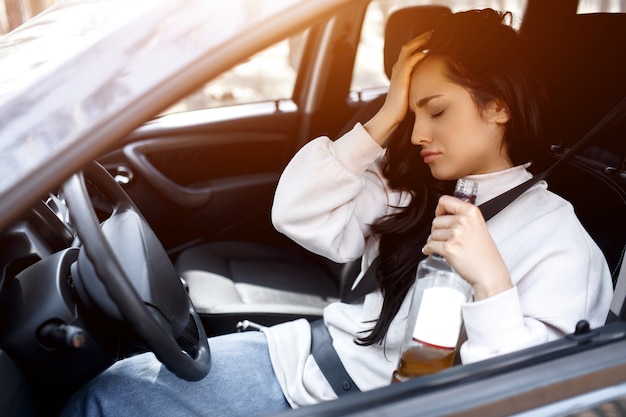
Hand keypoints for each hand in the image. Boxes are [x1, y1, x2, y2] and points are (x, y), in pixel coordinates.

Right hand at [364, 31, 430, 146]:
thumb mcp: (410, 92)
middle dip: (420, 38)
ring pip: (408, 51)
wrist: (390, 117)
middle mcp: (397, 69)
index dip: (419, 43)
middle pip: (408, 47)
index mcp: (399, 72)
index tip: (430, 39)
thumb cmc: (401, 108)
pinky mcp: (401, 79)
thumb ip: (417, 84)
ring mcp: (398, 73)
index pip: (408, 52)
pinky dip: (418, 55)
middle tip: (432, 33)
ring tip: (431, 37)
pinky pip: (410, 62)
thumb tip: (429, 83)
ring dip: (420, 42)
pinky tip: (426, 52)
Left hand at [422, 195, 512, 300]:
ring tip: (447, 247)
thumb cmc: (485, 254)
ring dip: (434, 242)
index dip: (440, 209)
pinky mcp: (448, 248)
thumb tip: (444, 212)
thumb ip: (463, 217)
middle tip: (448, 239)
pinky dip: (428, 250)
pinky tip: (433, 252)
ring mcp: (455, 234)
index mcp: (471, 212)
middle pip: (436, 220)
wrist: (490, 273)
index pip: (444, 200)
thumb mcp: (478, 226)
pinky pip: (429, 246)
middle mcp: (463, 221)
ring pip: (432, 234)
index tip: (441, 216)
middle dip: (438, 231)